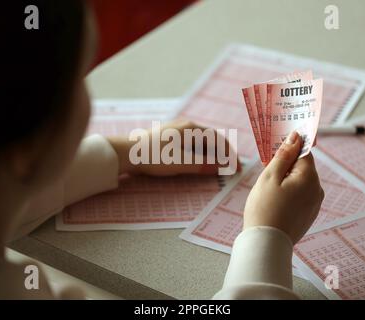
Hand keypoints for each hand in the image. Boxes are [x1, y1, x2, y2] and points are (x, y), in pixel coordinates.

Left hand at [107, 120, 240, 175]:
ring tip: (218, 166)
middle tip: (231, 167)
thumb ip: (201, 165)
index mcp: (191, 129)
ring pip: (201, 141)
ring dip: (212, 153)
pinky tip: (200, 161)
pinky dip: (200, 153)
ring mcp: (177, 131)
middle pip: (211, 139)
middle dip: (222, 153)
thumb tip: (220, 167)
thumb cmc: (154, 156)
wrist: (128, 152)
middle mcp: (186, 126)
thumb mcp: (180, 163)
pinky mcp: (170, 138)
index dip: (229, 154)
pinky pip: (192, 144)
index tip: (236, 167)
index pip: (217, 140)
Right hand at [243, 131, 323, 243]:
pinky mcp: (309, 215)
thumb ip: (283, 156)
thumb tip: (295, 138)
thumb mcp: (269, 177)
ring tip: (269, 193)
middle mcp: (317, 189)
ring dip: (287, 181)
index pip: (304, 152)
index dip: (290, 147)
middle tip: (266, 174)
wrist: (266, 244)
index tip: (277, 147)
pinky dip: (289, 194)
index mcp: (309, 177)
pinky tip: (275, 203)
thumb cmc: (264, 209)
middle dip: (286, 166)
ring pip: (301, 182)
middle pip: (302, 167)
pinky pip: (300, 196)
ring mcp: (315, 204)